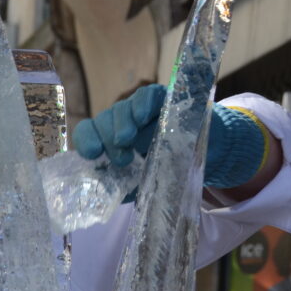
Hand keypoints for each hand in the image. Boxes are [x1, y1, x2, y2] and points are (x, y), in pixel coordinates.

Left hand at [73, 76, 266, 188]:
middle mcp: (120, 122)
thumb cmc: (166, 170)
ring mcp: (139, 109)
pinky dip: (142, 103)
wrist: (204, 155)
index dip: (86, 141)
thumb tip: (103, 194)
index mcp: (109, 140)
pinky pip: (146, 95)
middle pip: (102, 121)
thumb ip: (122, 186)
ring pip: (120, 109)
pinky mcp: (160, 98)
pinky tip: (142, 116)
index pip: (88, 133)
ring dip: (121, 125)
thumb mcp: (141, 182)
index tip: (92, 154)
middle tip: (121, 159)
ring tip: (127, 141)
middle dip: (107, 140)